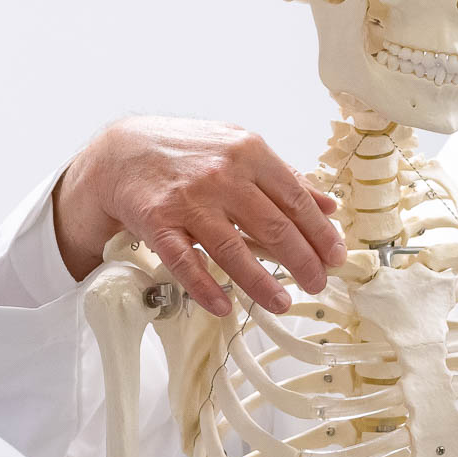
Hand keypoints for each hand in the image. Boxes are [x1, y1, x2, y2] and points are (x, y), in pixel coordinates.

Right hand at [49, 117, 345, 315]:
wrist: (122, 152)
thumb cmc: (188, 153)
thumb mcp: (240, 150)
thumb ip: (284, 177)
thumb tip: (329, 205)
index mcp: (249, 152)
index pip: (296, 199)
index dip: (321, 233)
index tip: (336, 257)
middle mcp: (222, 175)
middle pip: (273, 227)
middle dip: (303, 262)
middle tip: (317, 285)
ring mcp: (189, 200)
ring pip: (233, 250)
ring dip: (262, 284)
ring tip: (282, 304)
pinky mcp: (158, 223)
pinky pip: (186, 263)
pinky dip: (206, 288)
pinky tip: (224, 306)